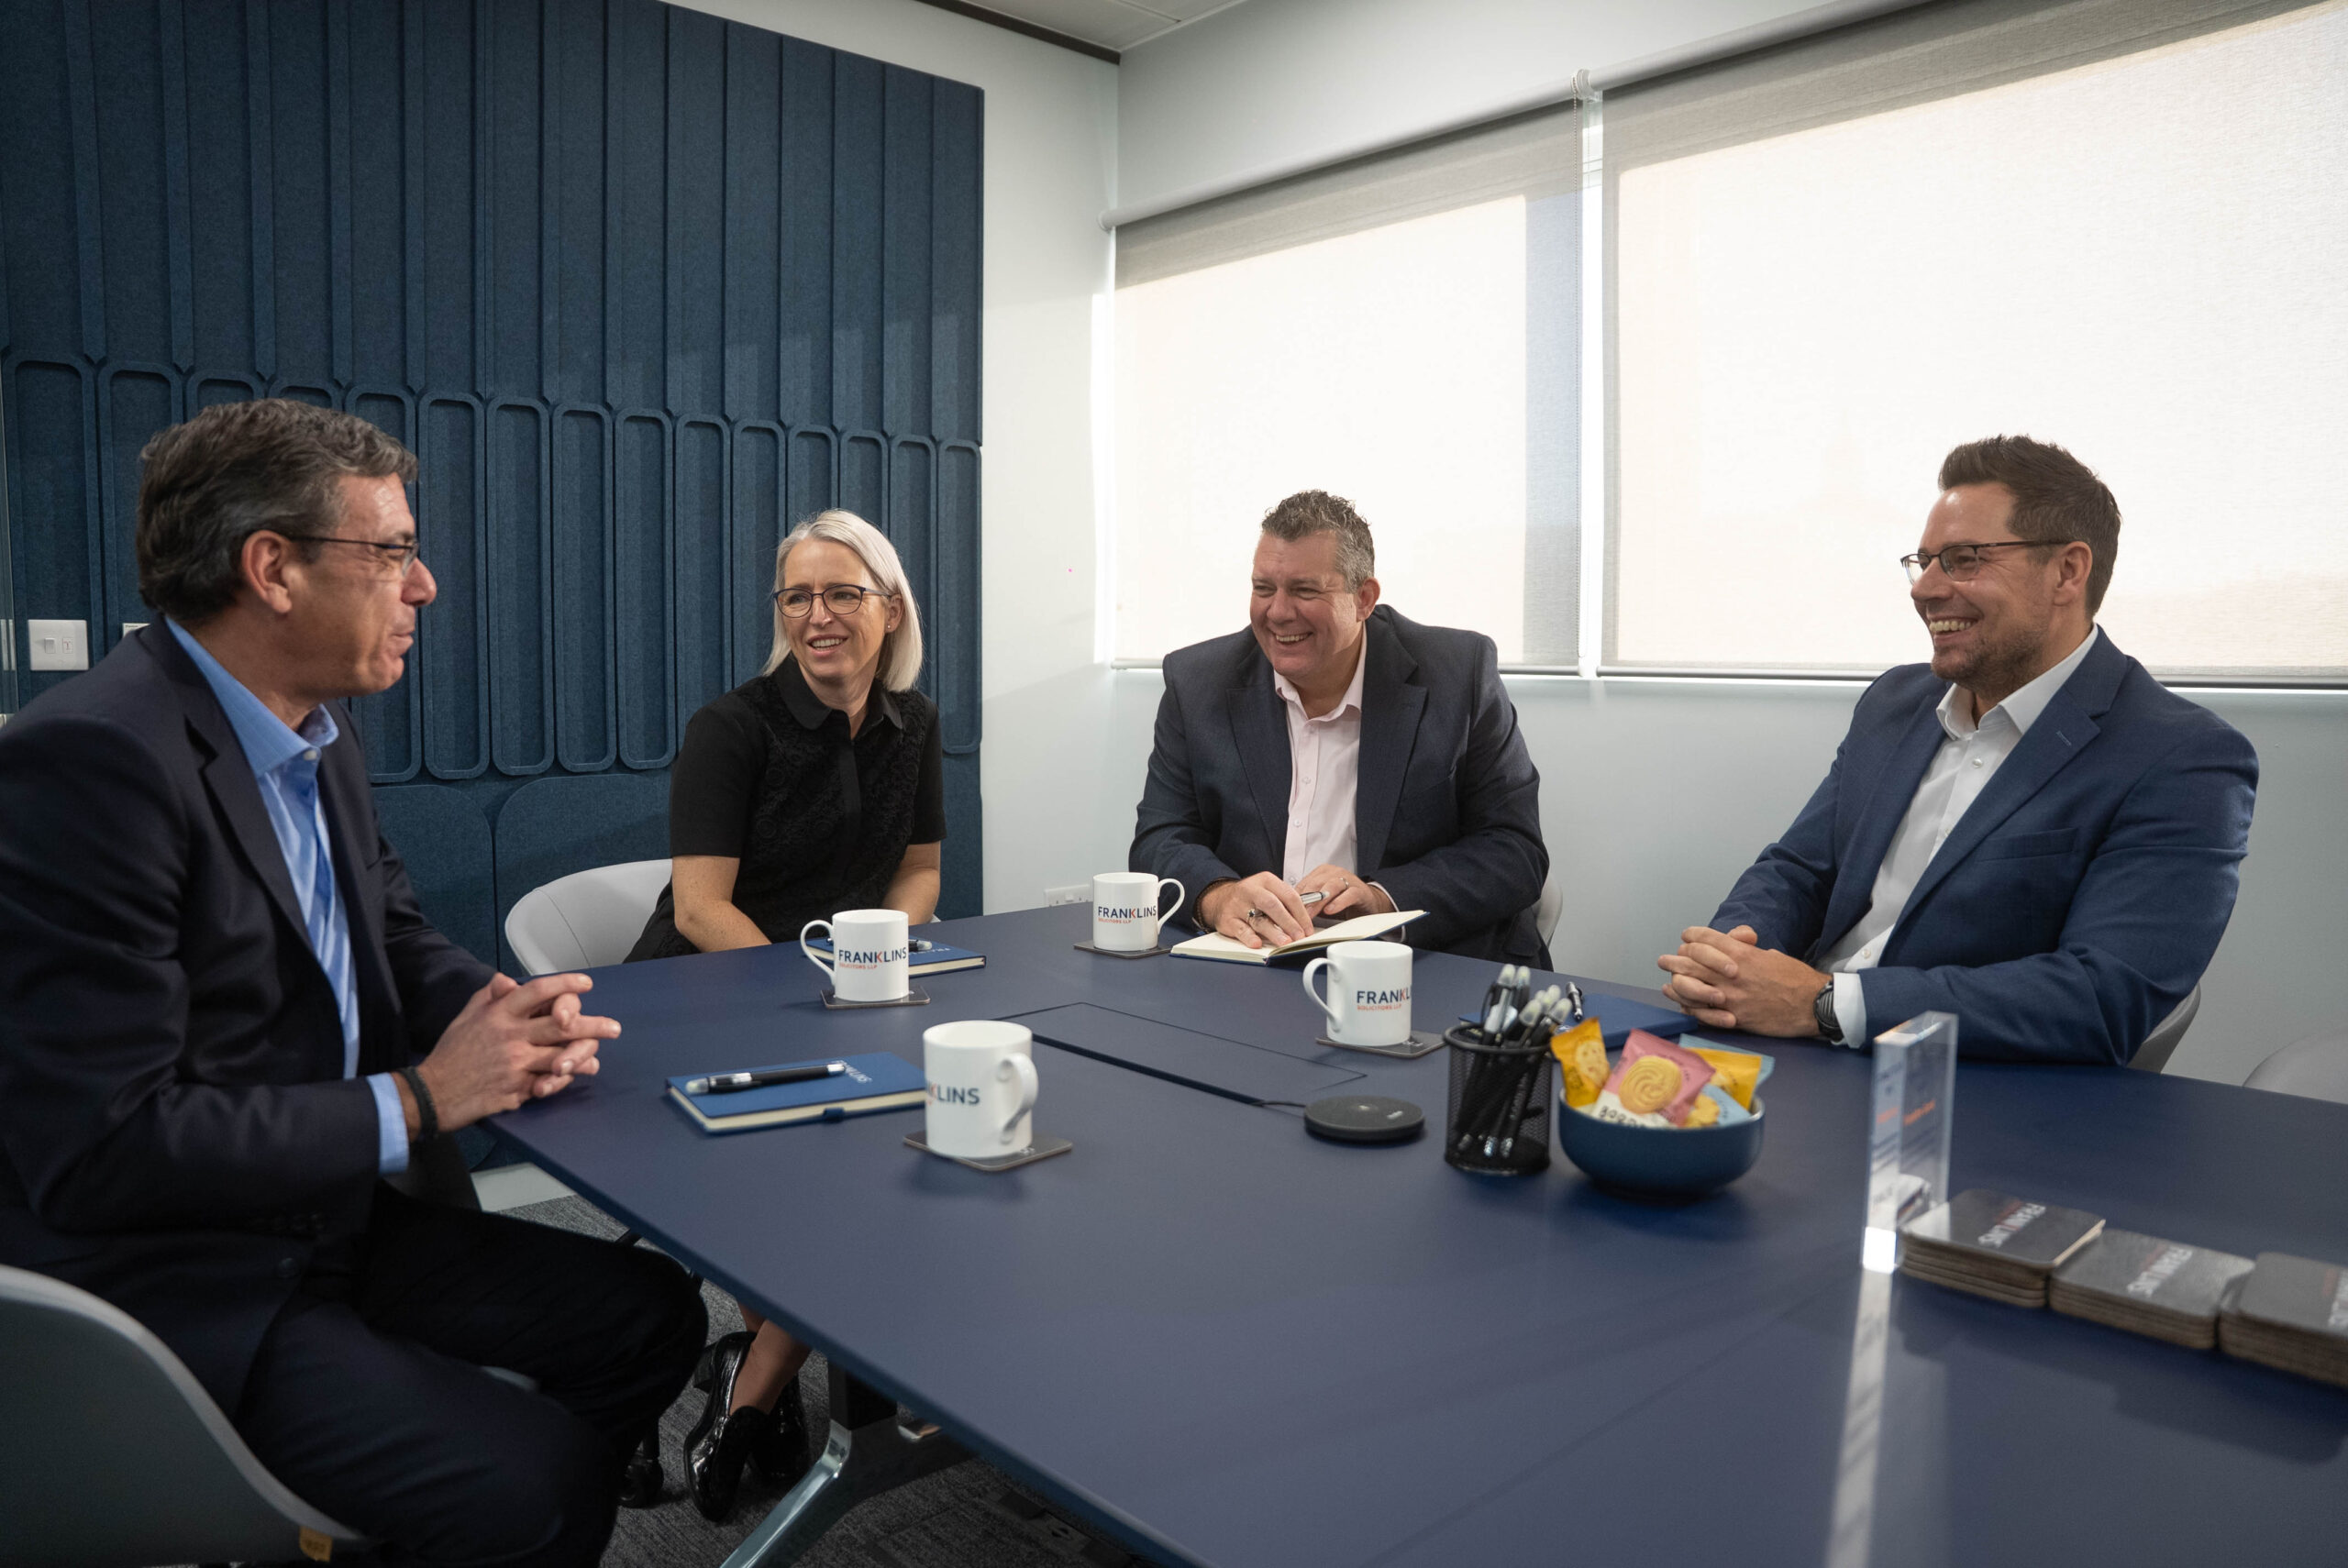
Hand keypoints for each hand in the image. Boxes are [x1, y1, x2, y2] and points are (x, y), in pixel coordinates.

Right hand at [413, 973, 620, 1131]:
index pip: (537, 992)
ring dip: (584, 1057)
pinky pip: (548, 1083)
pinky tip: (573, 1078)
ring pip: (560, 1057)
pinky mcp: (517, 1089)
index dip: (564, 985)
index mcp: (499, 1014)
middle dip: (592, 1025)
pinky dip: (562, 1081)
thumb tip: (506, 979)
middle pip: (560, 1025)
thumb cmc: (452, 1052)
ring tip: (597, 1059)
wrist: (433, 1093)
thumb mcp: (466, 1016)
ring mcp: (516, 1064)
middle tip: (614, 1027)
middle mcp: (511, 1036)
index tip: (586, 984)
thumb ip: (489, 996)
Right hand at [1197, 872, 1313, 949]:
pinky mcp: (1228, 919)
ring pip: (1258, 919)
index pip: (1288, 895)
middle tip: (1299, 936)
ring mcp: (1238, 905)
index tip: (1308, 929)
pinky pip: (1240, 929)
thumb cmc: (1250, 897)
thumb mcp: (1268, 891)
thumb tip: (1305, 924)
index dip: (1301, 914)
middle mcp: (1252, 890)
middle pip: (1273, 905)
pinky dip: (1249, 937)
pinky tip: (1257, 943)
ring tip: (1284, 942)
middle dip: (1289, 922)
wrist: (1220, 898)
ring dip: (1273, 932)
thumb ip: (1285, 903)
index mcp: (1266, 880)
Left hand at [1295, 864, 1392, 919]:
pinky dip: (1338, 902)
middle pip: (1315, 884)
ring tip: (1311, 912)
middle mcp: (1334, 873)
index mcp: (1321, 872)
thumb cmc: (1341, 900)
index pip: (1304, 884)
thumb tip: (1287, 912)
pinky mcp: (1359, 890)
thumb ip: (1307, 903)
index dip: (1294, 898)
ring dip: (1319, 900)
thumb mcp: (1321, 902)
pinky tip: (1330, 910)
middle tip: (1296, 913)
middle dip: (1305, 899)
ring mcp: (1348, 880)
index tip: (1287, 911)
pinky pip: (1348, 894)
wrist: (1368, 902)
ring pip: (1331, 886)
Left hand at [1655, 925, 1828, 1037]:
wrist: (1814, 1005)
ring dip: (1676, 984)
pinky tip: (1682, 1005)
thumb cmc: (1796, 978)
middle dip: (1675, 960)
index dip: (1691, 936)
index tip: (1686, 938)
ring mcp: (1730, 997)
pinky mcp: (1734, 1018)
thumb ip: (1747, 949)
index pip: (1704, 938)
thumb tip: (1735, 943)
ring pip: (1690, 987)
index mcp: (1741, 953)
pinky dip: (1689, 1008)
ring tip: (1668, 984)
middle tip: (1665, 961)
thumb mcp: (1771, 954)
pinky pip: (1702, 1013)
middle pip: (1690, 961)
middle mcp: (1731, 973)